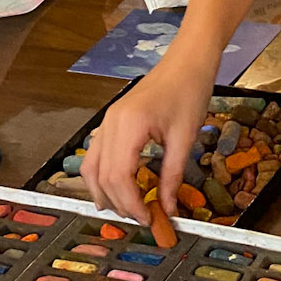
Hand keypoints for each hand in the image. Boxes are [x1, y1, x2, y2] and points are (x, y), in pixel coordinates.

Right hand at [80, 56, 214, 221]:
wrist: (186, 62)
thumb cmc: (189, 93)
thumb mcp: (185, 138)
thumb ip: (172, 176)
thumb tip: (167, 209)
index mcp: (129, 125)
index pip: (118, 176)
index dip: (130, 203)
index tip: (149, 218)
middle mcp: (111, 123)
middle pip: (102, 175)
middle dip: (119, 202)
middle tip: (142, 218)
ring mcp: (107, 121)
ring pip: (91, 167)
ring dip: (104, 192)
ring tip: (126, 209)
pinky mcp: (111, 121)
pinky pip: (96, 155)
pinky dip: (101, 176)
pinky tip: (114, 189)